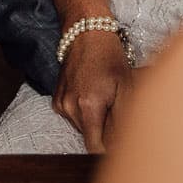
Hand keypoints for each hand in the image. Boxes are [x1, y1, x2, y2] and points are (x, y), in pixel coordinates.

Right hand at [52, 27, 130, 152]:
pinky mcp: (56, 100)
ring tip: (104, 98)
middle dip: (105, 131)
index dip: (110, 150)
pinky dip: (83, 111)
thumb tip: (124, 144)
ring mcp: (60, 104)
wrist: (86, 32)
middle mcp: (69, 108)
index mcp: (88, 107)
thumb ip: (124, 119)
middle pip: (90, 137)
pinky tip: (91, 93)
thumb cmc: (110, 56)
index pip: (95, 148)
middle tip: (117, 110)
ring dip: (95, 120)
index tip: (122, 145)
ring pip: (82, 127)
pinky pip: (72, 116)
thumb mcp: (126, 86)